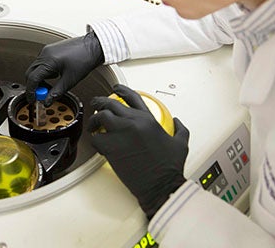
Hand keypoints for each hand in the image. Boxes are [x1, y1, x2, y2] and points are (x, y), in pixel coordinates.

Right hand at [25, 31, 104, 104]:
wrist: (93, 47)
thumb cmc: (84, 60)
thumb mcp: (70, 81)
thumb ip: (56, 92)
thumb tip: (47, 101)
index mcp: (48, 61)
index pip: (32, 79)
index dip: (31, 91)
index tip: (32, 99)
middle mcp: (45, 54)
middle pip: (30, 73)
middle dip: (34, 85)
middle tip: (41, 95)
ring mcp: (47, 50)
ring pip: (35, 68)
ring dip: (39, 78)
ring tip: (51, 86)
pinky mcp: (50, 49)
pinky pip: (41, 62)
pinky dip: (43, 71)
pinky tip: (54, 75)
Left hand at [88, 84, 188, 218]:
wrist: (161, 185)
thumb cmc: (170, 168)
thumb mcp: (180, 143)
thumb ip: (180, 129)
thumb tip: (178, 121)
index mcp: (148, 120)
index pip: (132, 97)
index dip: (121, 90)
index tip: (115, 89)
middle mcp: (133, 123)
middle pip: (110, 104)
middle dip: (100, 102)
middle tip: (96, 105)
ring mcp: (121, 134)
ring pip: (100, 117)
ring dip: (94, 120)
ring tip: (93, 125)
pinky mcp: (111, 148)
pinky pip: (95, 138)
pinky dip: (94, 139)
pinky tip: (98, 143)